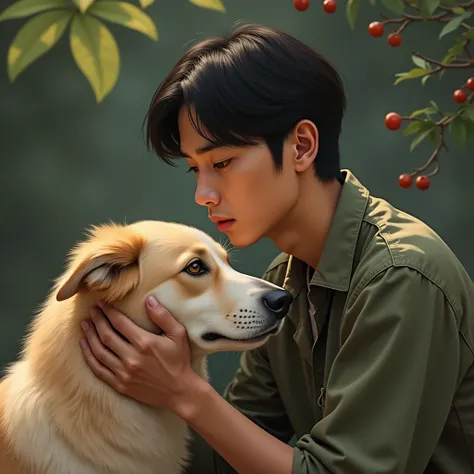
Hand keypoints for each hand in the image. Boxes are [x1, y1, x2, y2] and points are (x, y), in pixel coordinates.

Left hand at [79, 296, 202, 412]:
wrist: (179, 391)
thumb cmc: (179, 360)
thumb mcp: (178, 334)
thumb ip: (163, 316)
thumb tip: (149, 300)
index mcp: (145, 343)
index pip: (120, 323)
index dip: (109, 312)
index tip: (102, 304)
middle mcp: (131, 358)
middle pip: (106, 335)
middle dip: (97, 320)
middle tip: (91, 311)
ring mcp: (123, 373)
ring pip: (99, 351)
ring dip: (89, 336)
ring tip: (85, 324)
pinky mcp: (120, 385)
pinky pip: (98, 369)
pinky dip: (89, 356)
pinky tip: (84, 345)